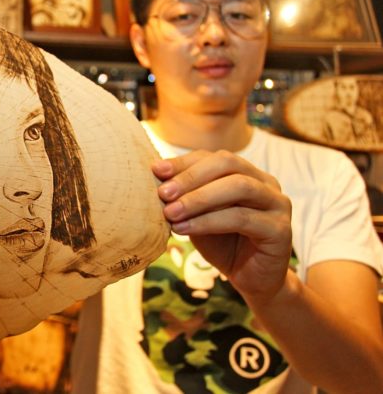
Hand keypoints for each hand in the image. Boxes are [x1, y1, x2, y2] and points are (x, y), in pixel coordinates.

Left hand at [151, 150, 292, 303]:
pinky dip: (208, 221)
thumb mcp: (198, 215)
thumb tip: (155, 175)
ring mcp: (277, 203)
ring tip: (170, 213)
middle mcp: (266, 182)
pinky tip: (184, 229)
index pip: (212, 157)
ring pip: (238, 187)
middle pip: (228, 164)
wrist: (251, 279)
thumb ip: (185, 196)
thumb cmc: (222, 243)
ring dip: (199, 199)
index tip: (155, 171)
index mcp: (247, 172)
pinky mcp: (281, 229)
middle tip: (162, 193)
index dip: (183, 162)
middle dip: (191, 177)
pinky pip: (242, 218)